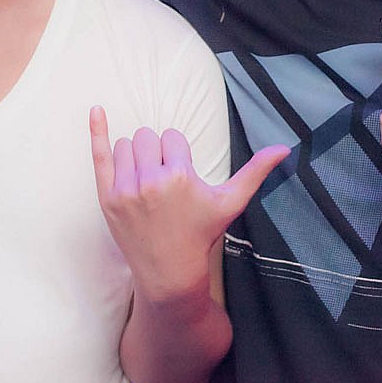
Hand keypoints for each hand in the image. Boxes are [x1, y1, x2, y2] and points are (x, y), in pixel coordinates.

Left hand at [89, 106, 287, 302]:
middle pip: (149, 136)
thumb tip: (285, 147)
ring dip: (136, 157)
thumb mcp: (231, 202)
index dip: (178, 156)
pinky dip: (97, 131)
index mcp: (180, 176)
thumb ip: (256, 171)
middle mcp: (150, 180)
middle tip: (163, 182)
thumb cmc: (201, 233)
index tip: (181, 182)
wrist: (169, 272)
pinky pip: (99, 155)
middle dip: (157, 153)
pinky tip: (96, 110)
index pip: (174, 138)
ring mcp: (125, 190)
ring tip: (145, 183)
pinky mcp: (107, 198)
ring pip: (127, 144)